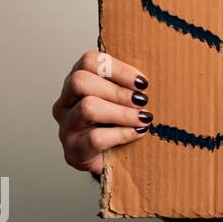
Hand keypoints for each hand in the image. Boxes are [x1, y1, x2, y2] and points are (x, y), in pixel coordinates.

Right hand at [52, 51, 152, 175]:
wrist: (113, 160)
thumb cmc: (120, 123)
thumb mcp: (124, 98)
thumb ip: (131, 84)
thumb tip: (157, 71)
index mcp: (77, 83)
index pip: (89, 61)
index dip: (117, 68)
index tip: (142, 82)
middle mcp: (65, 102)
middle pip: (80, 81)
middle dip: (118, 91)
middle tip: (142, 101)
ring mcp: (66, 127)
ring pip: (87, 108)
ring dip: (122, 112)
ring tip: (143, 118)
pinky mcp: (73, 151)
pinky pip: (95, 138)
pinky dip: (122, 133)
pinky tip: (137, 132)